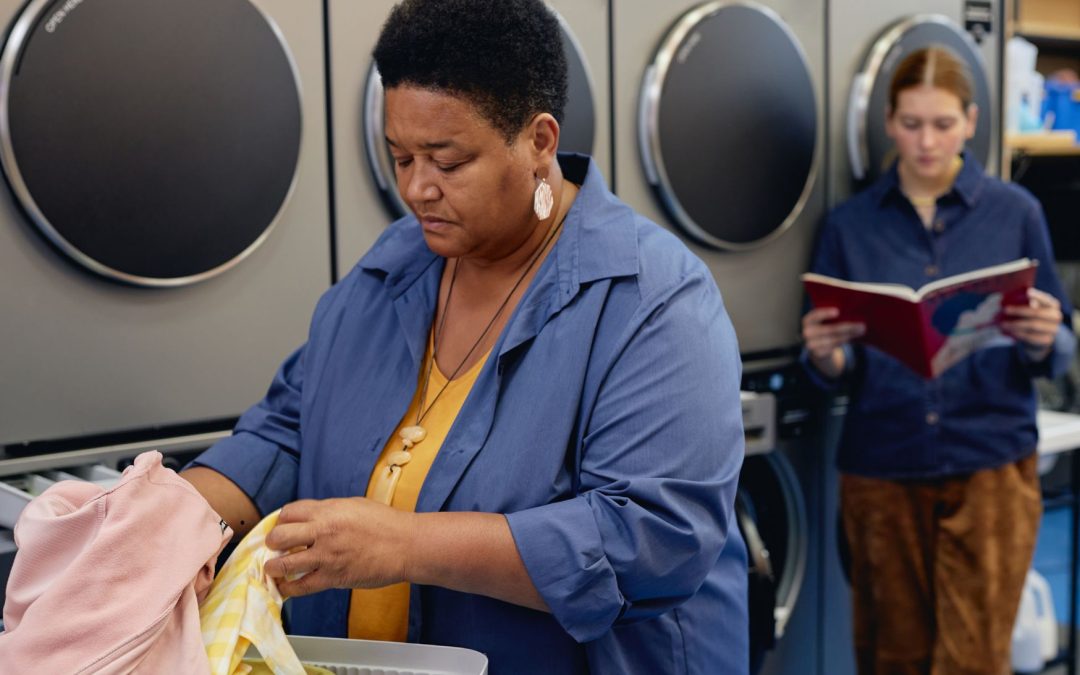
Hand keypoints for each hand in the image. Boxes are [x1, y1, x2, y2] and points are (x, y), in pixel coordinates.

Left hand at [263, 497, 416, 597]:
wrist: (406, 545)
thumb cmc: (385, 523)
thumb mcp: (353, 505)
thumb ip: (329, 511)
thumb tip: (310, 518)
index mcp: (328, 510)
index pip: (288, 512)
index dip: (281, 520)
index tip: (283, 527)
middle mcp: (323, 531)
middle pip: (279, 536)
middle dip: (273, 542)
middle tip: (276, 547)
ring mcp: (326, 556)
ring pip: (283, 563)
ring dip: (273, 566)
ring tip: (273, 568)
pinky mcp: (333, 578)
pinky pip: (300, 586)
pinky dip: (288, 588)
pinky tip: (284, 586)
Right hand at [802, 307, 864, 377]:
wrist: (816, 345)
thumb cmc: (823, 326)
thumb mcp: (823, 320)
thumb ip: (832, 316)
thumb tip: (851, 311)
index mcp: (807, 321)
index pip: (815, 315)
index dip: (825, 313)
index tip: (838, 311)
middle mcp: (806, 333)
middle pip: (829, 329)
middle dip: (847, 327)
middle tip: (861, 325)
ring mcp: (811, 345)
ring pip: (834, 339)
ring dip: (849, 335)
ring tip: (861, 331)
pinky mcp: (818, 354)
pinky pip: (834, 347)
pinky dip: (845, 341)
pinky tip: (853, 337)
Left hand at [1002, 288, 1062, 359]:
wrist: (1039, 335)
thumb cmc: (1031, 315)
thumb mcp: (1031, 306)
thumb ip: (1026, 300)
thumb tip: (1017, 296)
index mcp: (1053, 304)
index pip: (1046, 299)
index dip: (1037, 296)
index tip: (1027, 293)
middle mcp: (1056, 316)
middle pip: (1037, 313)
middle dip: (1020, 311)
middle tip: (1005, 310)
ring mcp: (1053, 329)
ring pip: (1033, 325)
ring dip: (1016, 324)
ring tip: (1003, 324)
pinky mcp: (1047, 340)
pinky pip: (1031, 337)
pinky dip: (1019, 334)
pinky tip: (1010, 331)